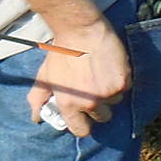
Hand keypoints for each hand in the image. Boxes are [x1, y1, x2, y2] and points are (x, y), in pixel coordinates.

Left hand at [27, 19, 130, 137]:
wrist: (80, 30)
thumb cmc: (61, 53)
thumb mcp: (45, 76)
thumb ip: (39, 99)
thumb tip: (36, 118)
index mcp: (69, 104)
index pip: (81, 130)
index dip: (82, 123)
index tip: (83, 114)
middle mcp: (90, 102)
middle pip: (102, 118)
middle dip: (98, 108)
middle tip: (93, 91)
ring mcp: (108, 93)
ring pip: (115, 102)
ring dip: (109, 93)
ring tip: (99, 75)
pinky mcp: (123, 82)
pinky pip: (124, 89)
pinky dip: (119, 81)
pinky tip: (109, 68)